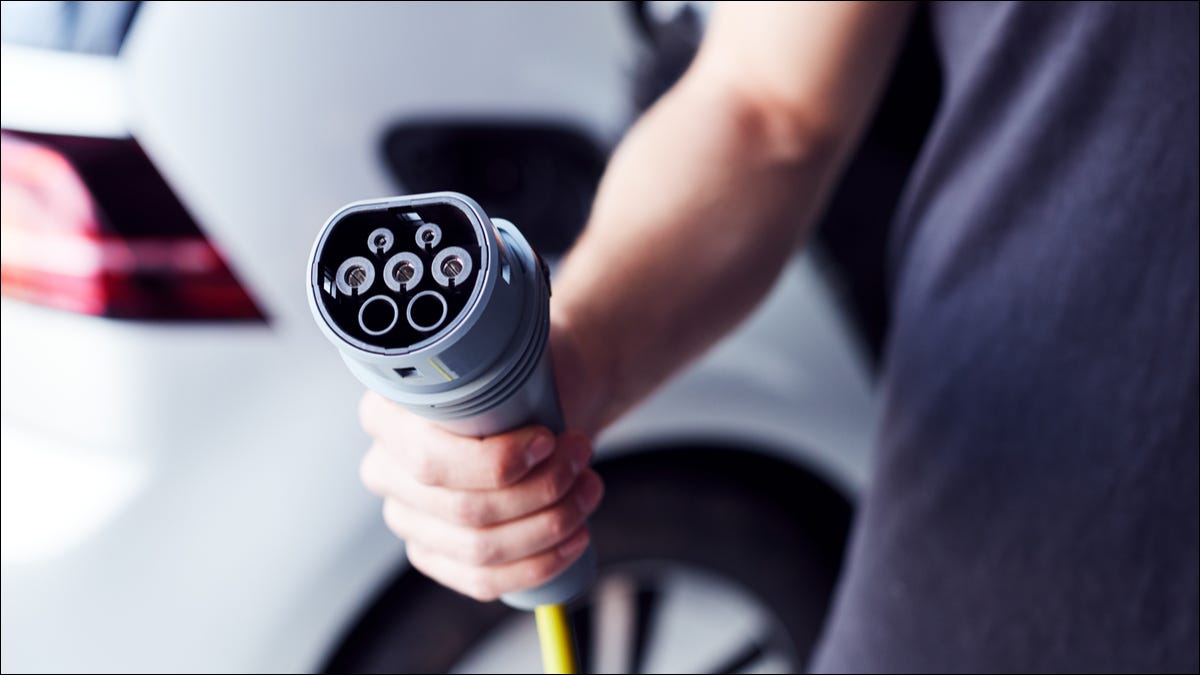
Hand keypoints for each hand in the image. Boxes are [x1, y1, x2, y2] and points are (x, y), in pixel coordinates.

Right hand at [357, 324, 603, 601]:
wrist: (544, 396)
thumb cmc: (525, 375)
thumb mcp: (513, 353)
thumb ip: (498, 357)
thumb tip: (502, 356)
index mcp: (387, 415)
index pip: (430, 460)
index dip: (495, 462)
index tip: (548, 439)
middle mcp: (385, 469)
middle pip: (463, 510)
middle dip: (540, 488)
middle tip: (580, 455)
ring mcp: (408, 517)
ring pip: (479, 550)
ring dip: (549, 524)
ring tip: (588, 488)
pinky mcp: (435, 553)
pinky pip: (482, 582)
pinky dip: (537, 564)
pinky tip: (574, 538)